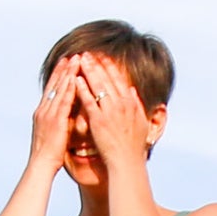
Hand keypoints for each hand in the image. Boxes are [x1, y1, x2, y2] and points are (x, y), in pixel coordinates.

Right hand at [29, 56, 79, 171]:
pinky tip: (75, 79)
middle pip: (55, 85)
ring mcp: (48, 114)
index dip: (59, 74)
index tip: (66, 62)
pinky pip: (63, 102)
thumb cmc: (49, 154)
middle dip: (64, 69)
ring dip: (68, 74)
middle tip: (73, 55)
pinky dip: (69, 89)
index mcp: (43, 112)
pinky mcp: (55, 121)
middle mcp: (44, 110)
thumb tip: (70, 115)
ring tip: (76, 60)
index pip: (52, 89)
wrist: (41, 165)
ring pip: (59, 89)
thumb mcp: (55, 133)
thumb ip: (61, 121)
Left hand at [77, 53, 154, 167]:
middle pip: (107, 79)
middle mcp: (121, 104)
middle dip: (96, 64)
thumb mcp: (141, 122)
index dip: (109, 66)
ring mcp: (110, 112)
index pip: (118, 79)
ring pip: (97, 86)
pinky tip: (75, 80)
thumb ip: (137, 104)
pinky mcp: (99, 121)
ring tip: (79, 60)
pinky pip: (89, 101)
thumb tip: (131, 90)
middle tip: (86, 53)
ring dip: (88, 71)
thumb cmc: (133, 146)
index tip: (102, 56)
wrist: (127, 162)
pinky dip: (82, 89)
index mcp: (131, 103)